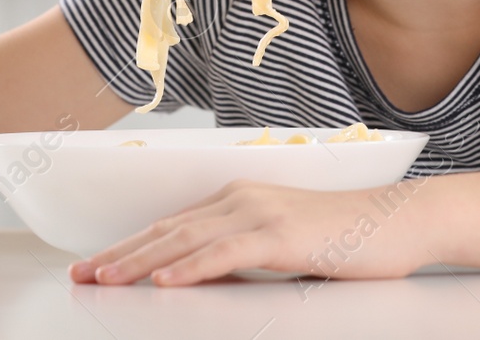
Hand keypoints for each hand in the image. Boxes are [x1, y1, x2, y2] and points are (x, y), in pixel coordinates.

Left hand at [68, 180, 432, 286]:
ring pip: (186, 239)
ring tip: (105, 280)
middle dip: (120, 254)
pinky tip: (164, 281)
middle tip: (81, 277)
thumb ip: (242, 256)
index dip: (130, 247)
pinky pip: (225, 252)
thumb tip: (203, 279)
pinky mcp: (281, 234)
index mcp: (239, 199)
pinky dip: (191, 267)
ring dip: (141, 261)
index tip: (95, 267)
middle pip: (168, 230)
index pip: (172, 226)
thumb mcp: (283, 248)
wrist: (398, 221)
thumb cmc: (347, 238)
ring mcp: (261, 213)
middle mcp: (242, 198)